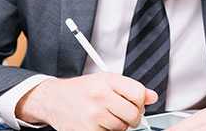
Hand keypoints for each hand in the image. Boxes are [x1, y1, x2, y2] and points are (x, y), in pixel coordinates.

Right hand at [16, 73, 157, 130]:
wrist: (53, 99)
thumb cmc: (80, 90)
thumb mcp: (104, 80)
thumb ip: (129, 87)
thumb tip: (152, 97)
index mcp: (106, 80)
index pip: (138, 93)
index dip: (140, 101)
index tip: (136, 103)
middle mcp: (100, 96)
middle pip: (133, 114)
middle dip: (132, 117)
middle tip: (124, 114)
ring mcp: (93, 115)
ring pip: (122, 127)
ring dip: (119, 125)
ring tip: (106, 116)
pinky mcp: (87, 130)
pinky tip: (98, 123)